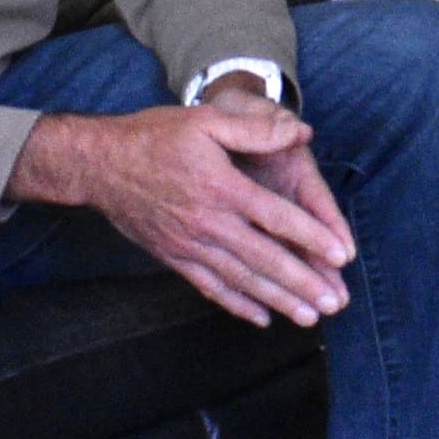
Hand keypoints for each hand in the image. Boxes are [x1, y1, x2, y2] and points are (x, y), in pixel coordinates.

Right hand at [11, 98, 352, 325]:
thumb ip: (254, 128)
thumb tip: (301, 132)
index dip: (311, 237)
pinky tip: (261, 318)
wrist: (98, 165)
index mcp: (221, 188)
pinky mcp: (174, 257)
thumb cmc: (154, 136)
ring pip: (241, 280)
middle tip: (333, 303)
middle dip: (302, 283)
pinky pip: (210, 287)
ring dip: (277, 300)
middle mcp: (208, 223)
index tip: (340, 255)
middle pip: (264, 259)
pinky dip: (237, 305)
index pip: (277, 218)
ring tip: (308, 317)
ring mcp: (189, 245)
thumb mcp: (205, 120)